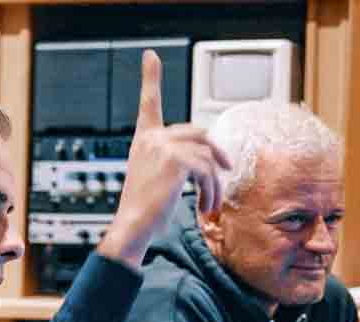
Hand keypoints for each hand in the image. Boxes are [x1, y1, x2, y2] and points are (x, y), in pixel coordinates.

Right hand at [98, 50, 230, 267]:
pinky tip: (205, 206)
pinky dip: (211, 190)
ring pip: (207, 156)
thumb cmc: (144, 210)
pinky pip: (207, 170)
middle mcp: (152, 138)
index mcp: (144, 140)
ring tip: (211, 203)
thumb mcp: (157, 180)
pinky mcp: (175, 160)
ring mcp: (163, 146)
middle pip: (199, 133)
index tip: (150, 56)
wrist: (132, 227)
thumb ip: (176, 161)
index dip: (149, 77)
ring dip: (215, 183)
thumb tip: (210, 161)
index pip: (148, 103)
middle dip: (217, 154)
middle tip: (226, 171)